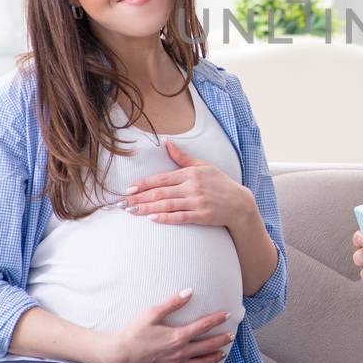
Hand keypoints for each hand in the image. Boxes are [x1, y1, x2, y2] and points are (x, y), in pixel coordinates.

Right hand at [100, 289, 233, 362]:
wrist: (118, 356)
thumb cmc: (133, 333)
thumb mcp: (151, 313)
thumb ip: (172, 303)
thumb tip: (189, 291)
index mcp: (178, 336)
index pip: (203, 326)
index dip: (217, 320)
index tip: (227, 315)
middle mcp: (180, 353)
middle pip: (206, 346)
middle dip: (221, 340)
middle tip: (231, 336)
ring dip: (213, 357)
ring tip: (222, 353)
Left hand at [124, 141, 257, 232]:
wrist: (240, 204)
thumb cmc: (220, 184)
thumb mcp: (203, 166)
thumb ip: (183, 157)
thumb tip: (167, 142)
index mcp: (191, 173)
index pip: (162, 178)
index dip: (144, 184)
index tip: (129, 189)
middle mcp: (193, 186)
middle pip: (161, 193)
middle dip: (140, 198)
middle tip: (123, 204)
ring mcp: (197, 201)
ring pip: (167, 205)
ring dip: (148, 208)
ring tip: (132, 212)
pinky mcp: (202, 216)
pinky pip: (180, 217)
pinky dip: (166, 218)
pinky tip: (153, 219)